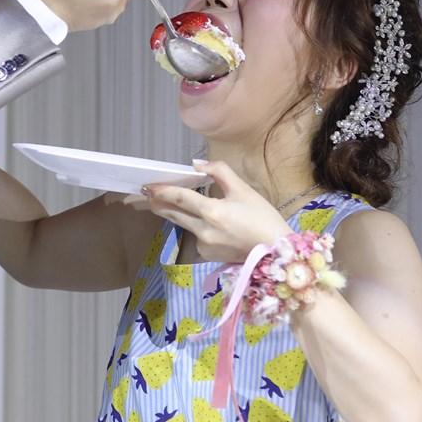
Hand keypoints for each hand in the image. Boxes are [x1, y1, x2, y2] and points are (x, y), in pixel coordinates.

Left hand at [129, 159, 290, 263]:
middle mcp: (203, 230)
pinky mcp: (207, 255)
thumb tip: (197, 165)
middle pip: (173, 214)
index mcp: (212, 212)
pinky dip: (195, 227)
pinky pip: (195, 237)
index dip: (163, 190)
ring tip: (160, 204)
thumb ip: (220, 173)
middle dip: (158, 203)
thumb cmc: (263, 218)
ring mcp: (204, 245)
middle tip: (145, 194)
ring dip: (173, 214)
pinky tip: (202, 224)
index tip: (148, 185)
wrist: (275, 252)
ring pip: (183, 225)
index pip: (180, 198)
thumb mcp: (244, 190)